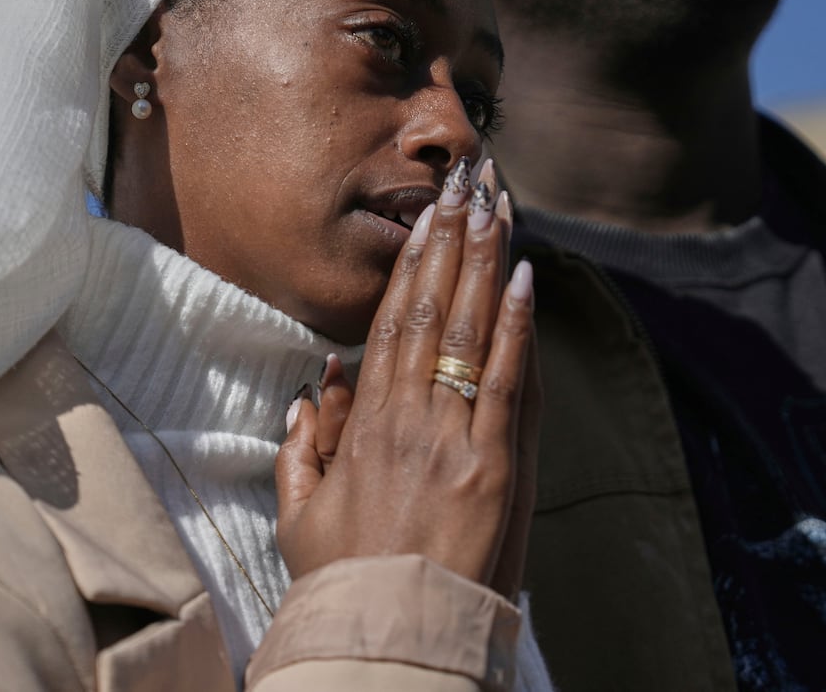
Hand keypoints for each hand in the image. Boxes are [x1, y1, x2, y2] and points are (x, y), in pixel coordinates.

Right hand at [275, 159, 535, 586]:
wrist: (392, 638)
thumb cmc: (346, 584)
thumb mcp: (300, 518)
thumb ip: (300, 452)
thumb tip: (311, 395)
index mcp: (361, 427)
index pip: (390, 327)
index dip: (410, 268)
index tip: (423, 221)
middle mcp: (407, 419)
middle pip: (432, 313)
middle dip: (451, 245)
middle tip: (466, 188)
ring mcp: (454, 440)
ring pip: (472, 333)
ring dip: (486, 265)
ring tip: (498, 210)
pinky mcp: (497, 468)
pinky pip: (509, 383)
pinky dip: (519, 328)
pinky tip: (526, 281)